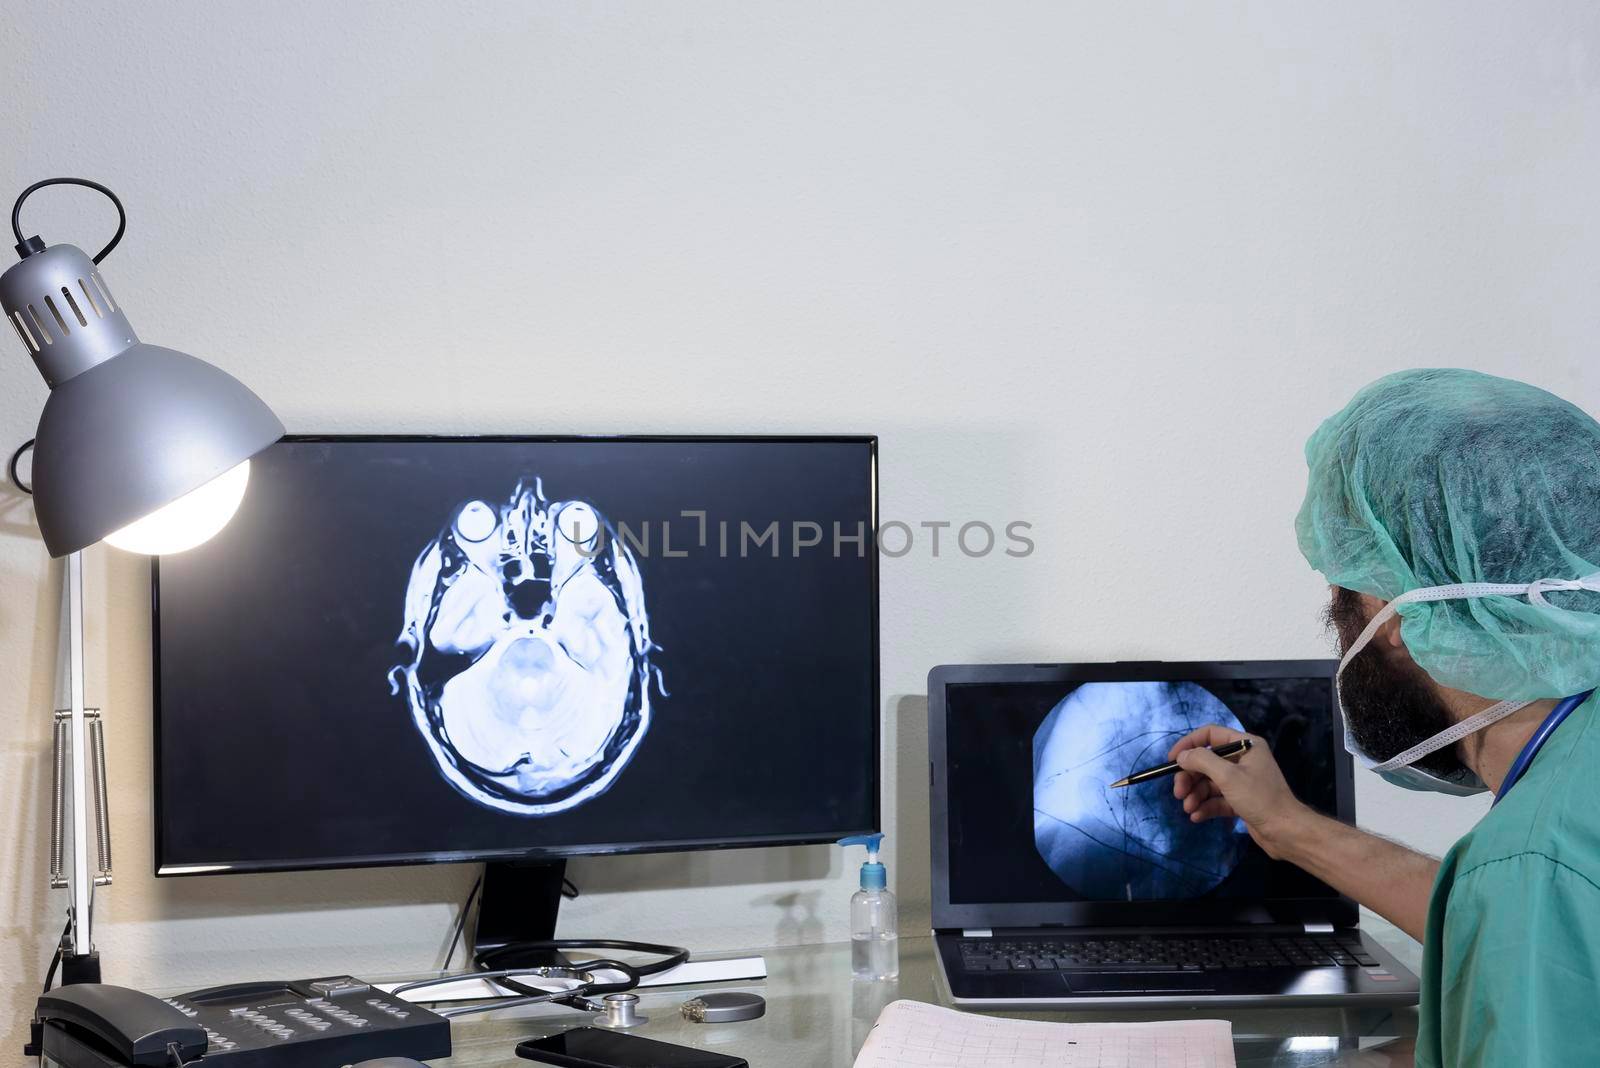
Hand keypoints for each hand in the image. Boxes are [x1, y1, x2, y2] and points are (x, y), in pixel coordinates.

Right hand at [1168, 725, 1307, 858]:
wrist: (1286, 832)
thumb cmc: (1260, 798)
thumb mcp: (1228, 776)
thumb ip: (1202, 761)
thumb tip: (1182, 756)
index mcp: (1246, 745)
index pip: (1210, 735)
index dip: (1189, 744)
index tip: (1172, 760)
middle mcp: (1243, 760)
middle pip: (1207, 762)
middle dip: (1190, 777)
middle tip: (1178, 793)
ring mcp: (1242, 781)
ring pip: (1210, 782)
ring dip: (1196, 794)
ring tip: (1188, 808)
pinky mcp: (1241, 801)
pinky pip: (1217, 799)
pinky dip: (1205, 806)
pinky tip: (1197, 816)